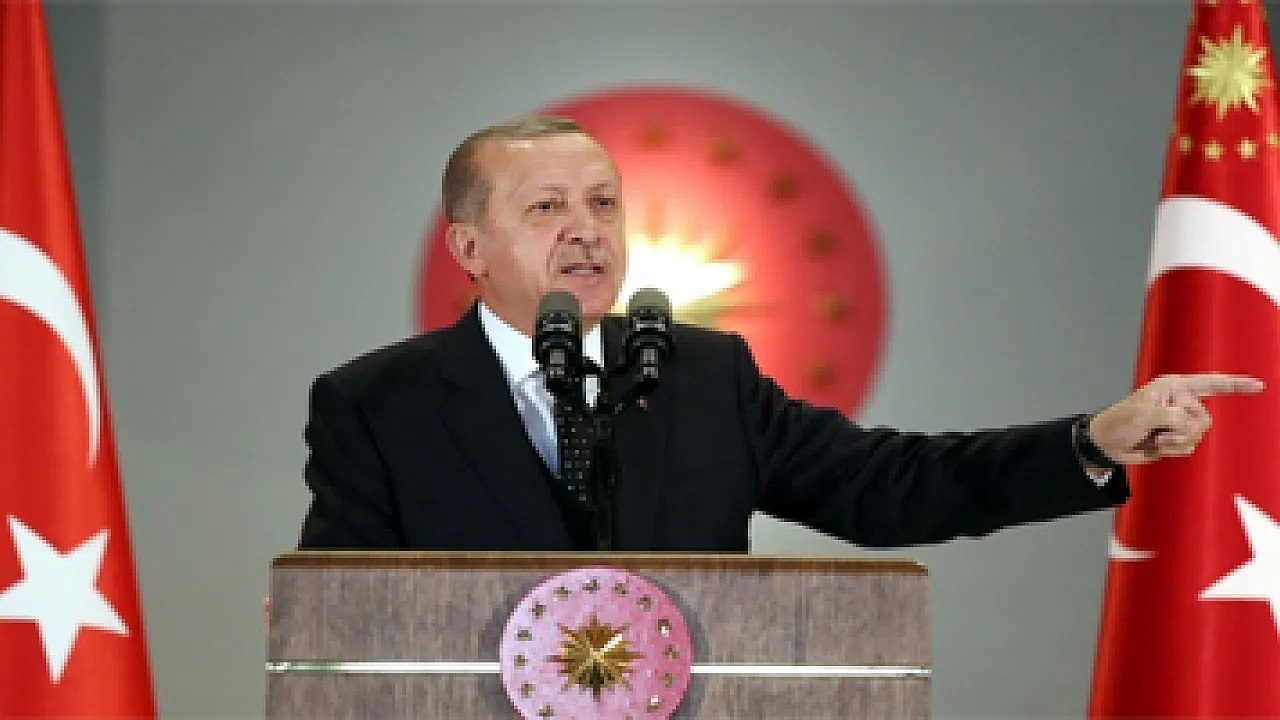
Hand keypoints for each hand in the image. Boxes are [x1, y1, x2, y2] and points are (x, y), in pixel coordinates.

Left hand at [1088, 373, 1263, 464]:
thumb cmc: (1119, 422)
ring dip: (1176, 441)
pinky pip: (1189, 446)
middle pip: (1204, 418)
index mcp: (1173, 387)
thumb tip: (1189, 424)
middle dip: (1182, 429)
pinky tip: (1157, 445)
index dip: (1235, 384)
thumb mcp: (1143, 415)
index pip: (1210, 383)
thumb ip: (1171, 416)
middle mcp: (1180, 401)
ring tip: (1155, 437)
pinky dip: (1174, 449)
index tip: (1259, 385)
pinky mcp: (1176, 437)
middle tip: (1159, 430)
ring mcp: (1179, 421)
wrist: (1107, 444)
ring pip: (1198, 435)